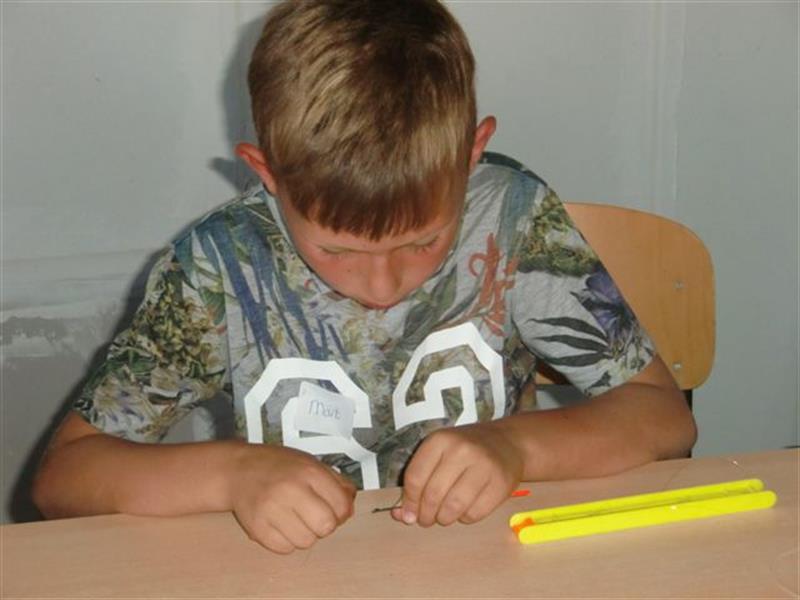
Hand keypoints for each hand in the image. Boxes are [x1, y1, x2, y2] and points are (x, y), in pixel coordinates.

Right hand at [228, 444, 355, 552]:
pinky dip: (286, 541)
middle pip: (326, 526)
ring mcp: (272, 510)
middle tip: (314, 515)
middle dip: (324, 524)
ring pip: (306, 542)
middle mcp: (290, 490)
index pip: (342, 506)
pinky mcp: (257, 527)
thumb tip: (350, 507)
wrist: (237, 470)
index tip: (334, 509)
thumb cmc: (276, 466)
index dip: (342, 511)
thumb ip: (336, 483)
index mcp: (309, 472)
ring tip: (294, 518)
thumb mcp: (310, 463)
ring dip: (305, 534)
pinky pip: (284, 549)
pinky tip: (280, 524)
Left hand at [391, 421, 522, 526]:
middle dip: (425, 515)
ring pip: (453, 507)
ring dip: (444, 519)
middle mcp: (462, 450)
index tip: (408, 513)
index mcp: (441, 440)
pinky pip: (475, 514)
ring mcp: (484, 466)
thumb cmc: (465, 451)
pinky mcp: (501, 484)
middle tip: (426, 519)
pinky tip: (465, 510)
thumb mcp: (439, 454)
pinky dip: (465, 518)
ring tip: (444, 516)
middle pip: (433, 494)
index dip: (409, 501)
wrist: (507, 443)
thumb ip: (418, 481)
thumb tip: (401, 516)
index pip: (415, 477)